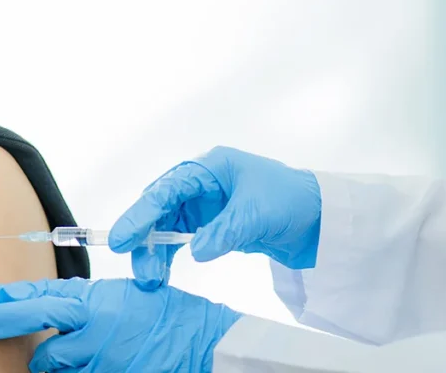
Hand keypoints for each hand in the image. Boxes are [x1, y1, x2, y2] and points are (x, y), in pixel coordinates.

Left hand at [0, 278, 240, 372]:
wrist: (208, 346)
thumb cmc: (169, 316)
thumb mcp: (123, 295)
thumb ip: (86, 302)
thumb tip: (54, 303)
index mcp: (94, 302)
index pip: (36, 300)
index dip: (2, 303)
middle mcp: (91, 333)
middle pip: (37, 341)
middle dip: (11, 334)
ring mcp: (99, 363)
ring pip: (57, 367)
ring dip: (60, 362)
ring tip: (86, 351)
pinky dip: (82, 371)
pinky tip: (104, 360)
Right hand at [108, 146, 321, 286]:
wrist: (323, 219)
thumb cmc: (294, 200)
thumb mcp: (257, 213)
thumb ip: (224, 231)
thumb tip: (194, 251)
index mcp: (210, 168)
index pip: (167, 190)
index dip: (141, 214)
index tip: (122, 239)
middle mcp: (201, 184)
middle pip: (160, 208)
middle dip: (144, 236)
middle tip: (135, 263)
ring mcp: (205, 206)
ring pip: (166, 227)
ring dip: (154, 251)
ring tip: (149, 277)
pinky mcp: (212, 226)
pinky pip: (181, 240)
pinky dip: (169, 256)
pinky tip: (161, 272)